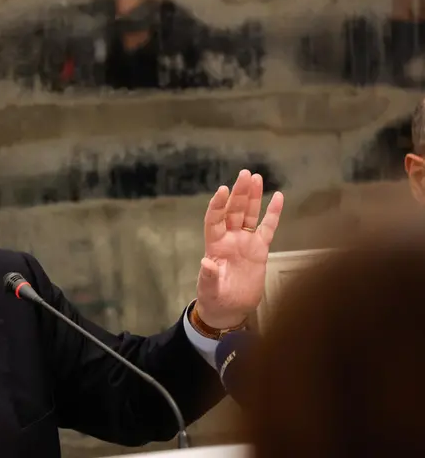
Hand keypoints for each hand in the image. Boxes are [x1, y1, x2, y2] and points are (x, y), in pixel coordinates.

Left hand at [196, 170, 283, 328]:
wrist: (230, 310)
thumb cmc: (215, 299)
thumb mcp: (210, 290)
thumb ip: (209, 277)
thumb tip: (205, 262)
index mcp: (215, 245)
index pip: (214, 219)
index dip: (218, 205)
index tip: (223, 190)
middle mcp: (230, 239)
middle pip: (233, 211)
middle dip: (239, 193)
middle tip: (245, 174)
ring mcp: (245, 242)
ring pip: (249, 214)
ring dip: (252, 197)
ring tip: (255, 177)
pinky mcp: (260, 249)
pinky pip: (268, 227)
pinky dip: (273, 213)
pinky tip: (278, 197)